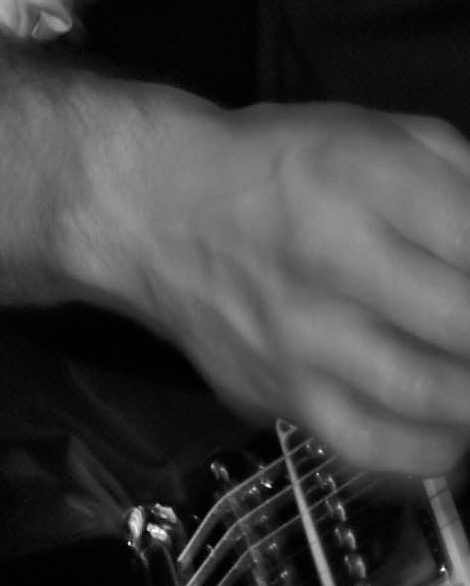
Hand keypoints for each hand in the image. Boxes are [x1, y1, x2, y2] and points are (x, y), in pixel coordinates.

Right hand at [117, 99, 469, 478]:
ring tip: (466, 371)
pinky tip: (448, 426)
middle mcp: (321, 257)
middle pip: (463, 322)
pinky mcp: (272, 391)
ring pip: (430, 395)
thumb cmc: (275, 168)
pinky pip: (373, 447)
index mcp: (355, 177)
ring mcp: (295, 335)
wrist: (148, 208)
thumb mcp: (373, 134)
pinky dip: (433, 450)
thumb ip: (463, 176)